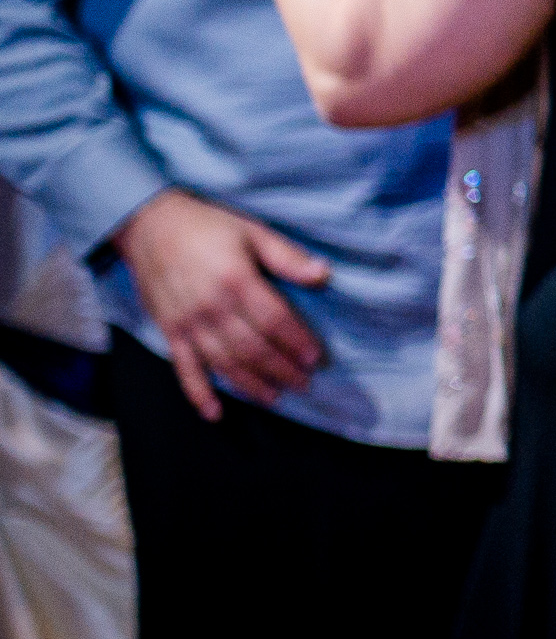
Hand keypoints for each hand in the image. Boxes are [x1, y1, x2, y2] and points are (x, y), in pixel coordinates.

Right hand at [111, 187, 328, 419]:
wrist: (148, 224)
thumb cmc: (207, 226)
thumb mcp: (252, 231)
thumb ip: (287, 257)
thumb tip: (324, 274)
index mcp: (236, 281)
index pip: (274, 321)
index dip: (297, 342)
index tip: (315, 359)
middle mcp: (210, 307)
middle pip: (252, 348)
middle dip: (280, 370)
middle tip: (303, 384)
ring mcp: (187, 323)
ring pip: (223, 363)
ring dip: (250, 384)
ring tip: (274, 398)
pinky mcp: (168, 331)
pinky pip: (184, 368)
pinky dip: (198, 393)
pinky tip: (215, 414)